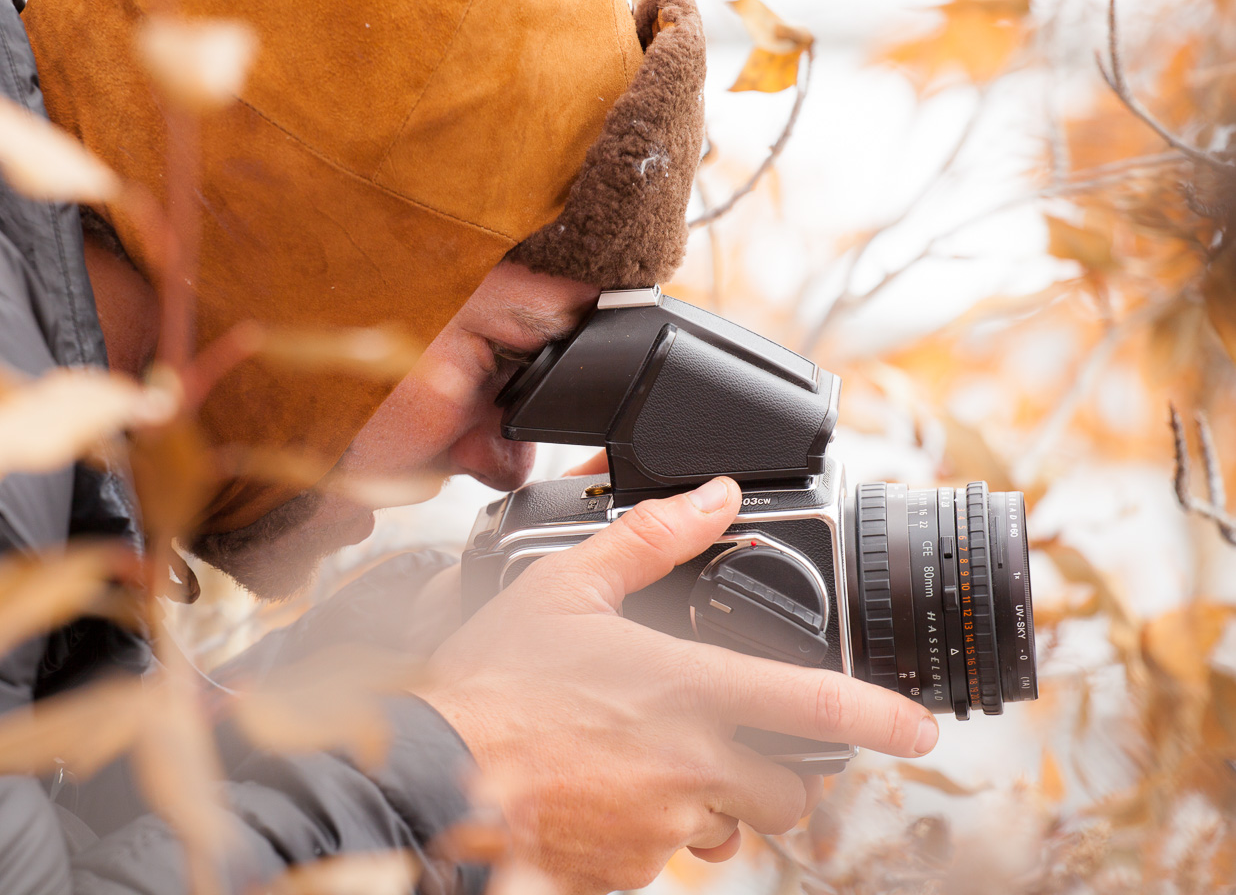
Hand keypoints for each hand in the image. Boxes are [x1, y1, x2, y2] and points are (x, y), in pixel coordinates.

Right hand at [417, 477, 938, 894]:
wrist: (431, 778)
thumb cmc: (491, 682)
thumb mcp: (564, 588)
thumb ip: (650, 539)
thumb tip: (714, 496)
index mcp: (688, 691)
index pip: (819, 709)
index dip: (886, 719)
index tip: (922, 728)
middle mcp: (690, 766)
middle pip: (789, 793)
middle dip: (779, 775)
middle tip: (732, 744)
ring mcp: (662, 827)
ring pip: (728, 829)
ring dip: (712, 804)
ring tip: (651, 765)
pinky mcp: (628, 870)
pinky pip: (666, 857)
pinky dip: (653, 830)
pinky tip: (603, 792)